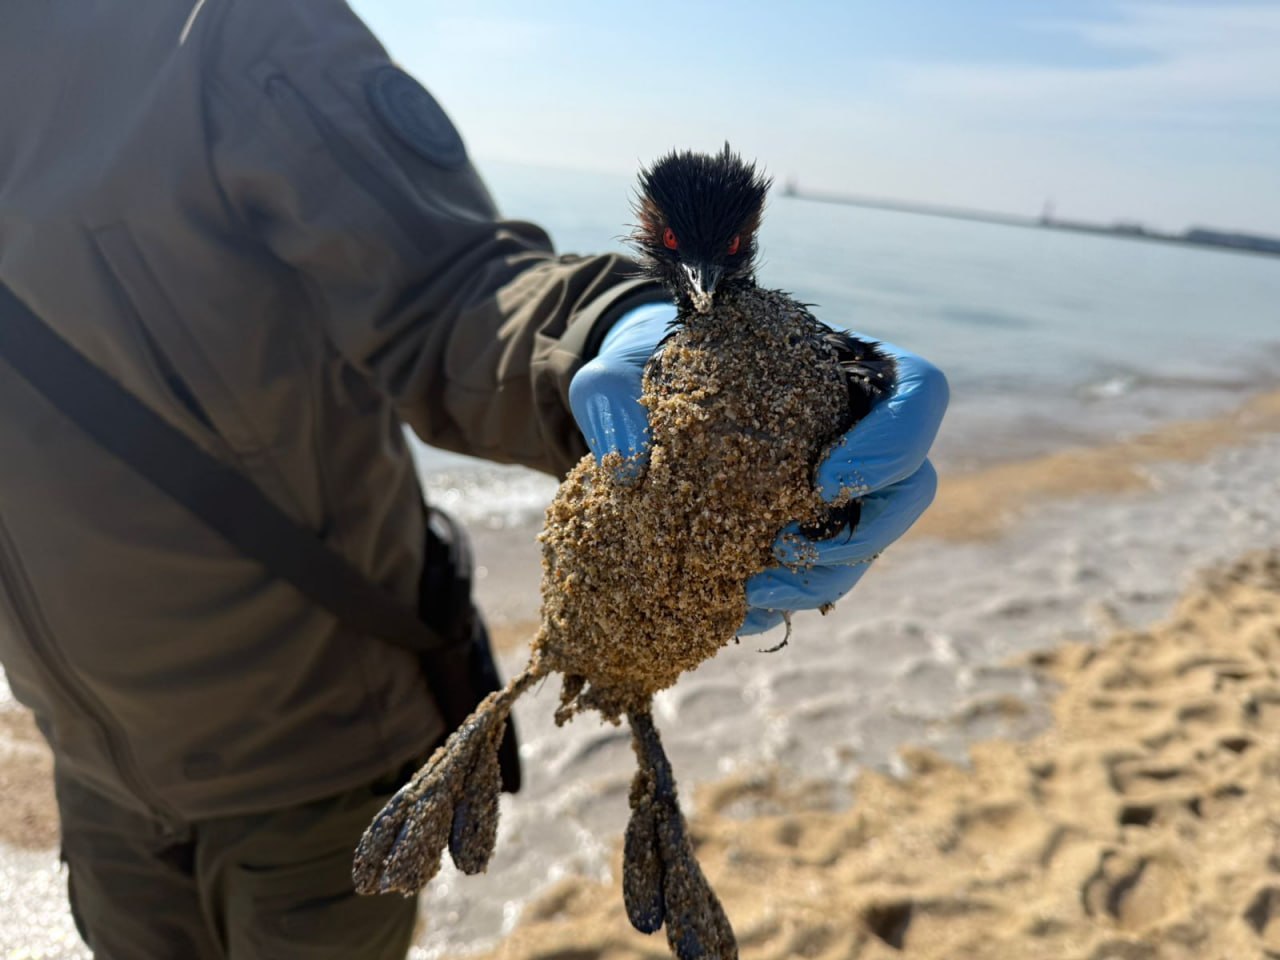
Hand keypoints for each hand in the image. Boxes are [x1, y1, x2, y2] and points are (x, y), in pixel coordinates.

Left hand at [569, 310, 947, 634]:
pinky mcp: (809, 533)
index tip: (822, 480)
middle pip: (911, 487)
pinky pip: (821, 577)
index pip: (919, 394)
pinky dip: (785, 601)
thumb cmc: (652, 366)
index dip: (894, 443)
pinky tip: (732, 613)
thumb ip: (614, 396)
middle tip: (785, 552)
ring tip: (752, 594)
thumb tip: (629, 464)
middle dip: (861, 536)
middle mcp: (862, 429)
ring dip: (821, 581)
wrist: (645, 399)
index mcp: (847, 367)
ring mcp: (843, 487)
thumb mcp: (620, 365)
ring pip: (870, 546)